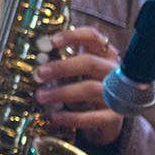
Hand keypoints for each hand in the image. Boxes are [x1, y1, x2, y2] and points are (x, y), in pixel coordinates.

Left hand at [34, 24, 127, 148]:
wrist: (108, 118)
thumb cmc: (87, 87)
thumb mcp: (78, 73)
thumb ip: (63, 65)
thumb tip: (36, 64)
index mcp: (104, 55)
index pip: (93, 38)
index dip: (73, 36)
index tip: (52, 41)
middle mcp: (114, 72)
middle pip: (90, 63)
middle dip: (62, 67)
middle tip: (39, 73)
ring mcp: (118, 94)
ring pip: (90, 89)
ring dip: (62, 92)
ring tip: (40, 96)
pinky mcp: (115, 117)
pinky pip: (94, 117)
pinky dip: (72, 117)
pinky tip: (55, 117)